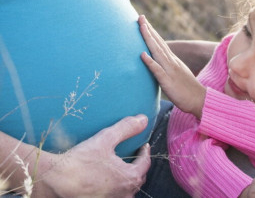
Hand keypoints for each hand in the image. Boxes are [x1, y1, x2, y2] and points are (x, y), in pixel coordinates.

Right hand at [35, 115, 150, 196]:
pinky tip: (104, 181)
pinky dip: (113, 188)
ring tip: (119, 169)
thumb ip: (126, 128)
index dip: (144, 153)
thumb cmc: (79, 162)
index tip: (143, 146)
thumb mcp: (105, 139)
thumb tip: (144, 119)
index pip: (145, 164)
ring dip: (125, 180)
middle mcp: (125, 194)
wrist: (53, 181)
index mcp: (130, 178)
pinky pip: (113, 196)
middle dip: (137, 167)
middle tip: (133, 157)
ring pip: (126, 190)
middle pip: (137, 179)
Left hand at [139, 15, 205, 117]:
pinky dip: (150, 62)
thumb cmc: (187, 90)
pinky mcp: (168, 82)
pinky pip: (158, 70)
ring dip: (149, 39)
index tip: (143, 21)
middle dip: (148, 30)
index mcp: (173, 61)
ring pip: (157, 52)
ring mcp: (170, 71)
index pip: (161, 43)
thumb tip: (158, 64)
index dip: (152, 32)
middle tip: (140, 17)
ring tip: (141, 27)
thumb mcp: (177, 75)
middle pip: (158, 43)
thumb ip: (168, 68)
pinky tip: (142, 54)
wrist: (200, 100)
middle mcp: (172, 62)